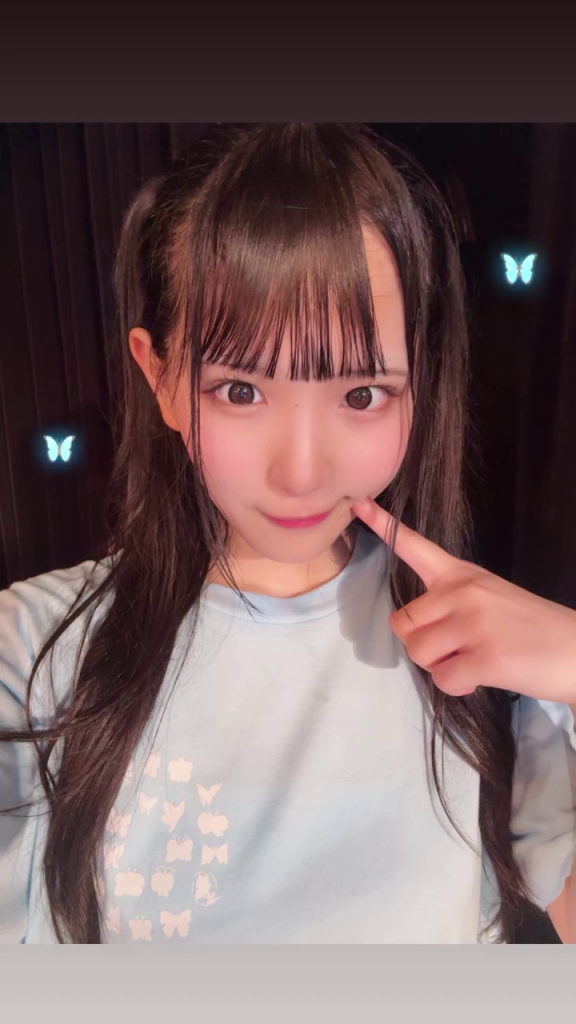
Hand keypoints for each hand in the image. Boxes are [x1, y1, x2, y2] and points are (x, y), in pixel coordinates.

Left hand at [351, 498, 575, 703]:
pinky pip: (443, 680)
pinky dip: (458, 687)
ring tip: (472, 661)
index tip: (358, 505)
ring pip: (418, 653)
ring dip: (440, 667)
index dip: (385, 527)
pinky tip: (483, 677)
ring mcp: (474, 623)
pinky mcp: (485, 657)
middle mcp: (463, 592)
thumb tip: (416, 631)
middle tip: (456, 649)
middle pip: (402, 624)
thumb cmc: (531, 629)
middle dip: (422, 645)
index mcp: (462, 575)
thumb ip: (450, 602)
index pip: (416, 547)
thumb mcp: (490, 598)